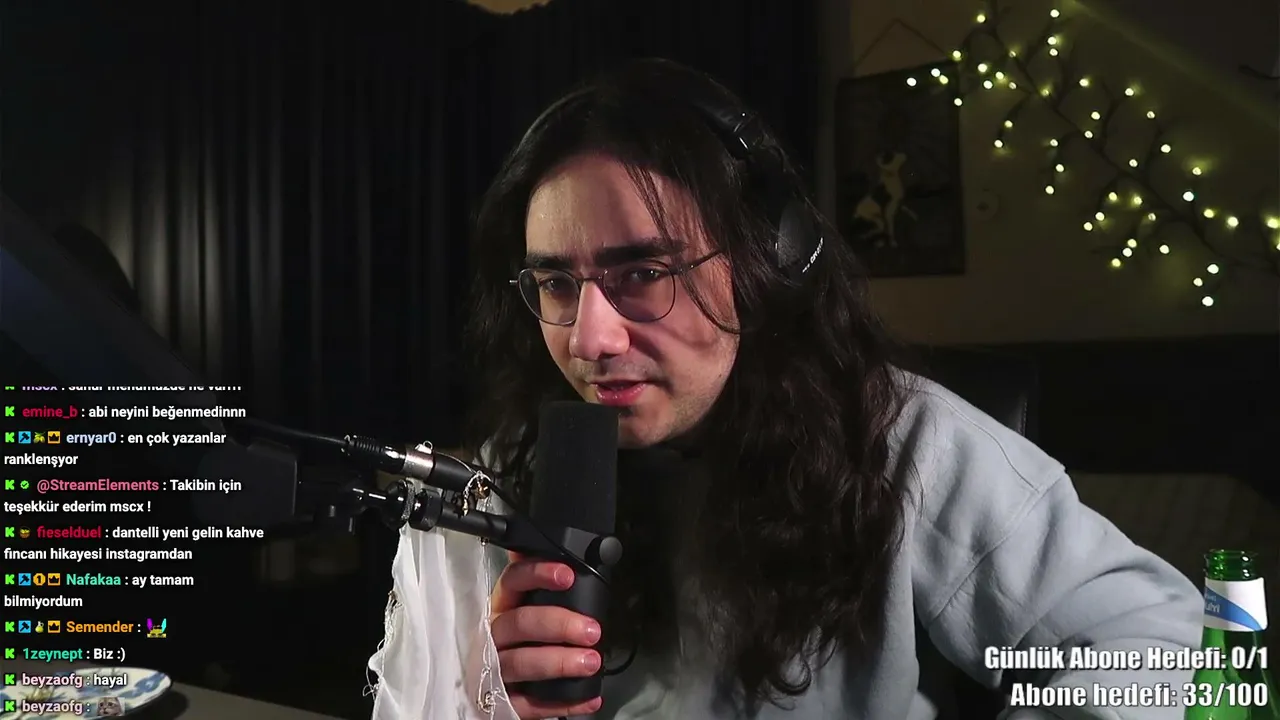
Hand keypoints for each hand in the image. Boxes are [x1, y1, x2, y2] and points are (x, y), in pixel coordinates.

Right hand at [491, 552, 603, 718]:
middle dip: (558, 624)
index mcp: (502, 608)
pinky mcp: (503, 702)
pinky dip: (563, 701)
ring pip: (522, 662)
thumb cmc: (517, 645)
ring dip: (560, 662)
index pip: (513, 582)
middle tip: (591, 630)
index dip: (538, 574)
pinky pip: (531, 704)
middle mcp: (494, 636)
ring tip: (590, 662)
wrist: (492, 693)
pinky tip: (589, 696)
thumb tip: (567, 558)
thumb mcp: (524, 611)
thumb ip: (541, 590)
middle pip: (519, 623)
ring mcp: (495, 670)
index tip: (567, 576)